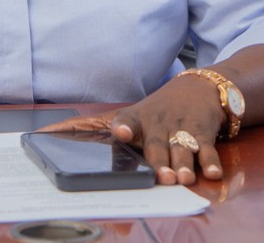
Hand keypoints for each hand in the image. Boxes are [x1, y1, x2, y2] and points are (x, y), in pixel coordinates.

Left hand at [40, 76, 226, 185]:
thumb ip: (105, 127)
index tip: (121, 133)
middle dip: (159, 159)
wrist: (199, 86)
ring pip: (182, 147)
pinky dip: (210, 160)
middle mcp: (159, 122)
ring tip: (182, 177)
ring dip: (182, 163)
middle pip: (157, 143)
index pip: (127, 120)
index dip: (123, 127)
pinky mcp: (203, 131)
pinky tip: (211, 172)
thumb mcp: (135, 114)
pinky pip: (207, 148)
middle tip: (162, 176)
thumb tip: (53, 130)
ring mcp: (181, 126)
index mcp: (138, 119)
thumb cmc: (159, 108)